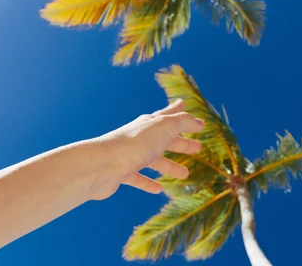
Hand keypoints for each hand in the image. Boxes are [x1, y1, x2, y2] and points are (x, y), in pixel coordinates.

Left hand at [89, 99, 203, 199]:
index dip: (181, 114)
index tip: (189, 111)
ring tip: (185, 174)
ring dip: (170, 166)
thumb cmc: (134, 143)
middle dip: (181, 143)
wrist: (103, 165)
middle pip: (165, 140)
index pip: (168, 116)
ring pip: (154, 160)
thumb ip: (183, 122)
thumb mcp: (164, 127)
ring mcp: (131, 156)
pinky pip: (139, 178)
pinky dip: (149, 183)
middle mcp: (140, 138)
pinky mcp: (122, 173)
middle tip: (198, 148)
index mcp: (150, 124)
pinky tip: (158, 189)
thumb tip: (197, 121)